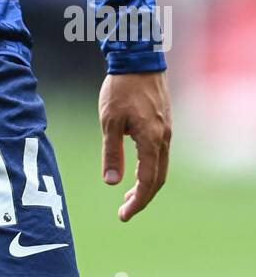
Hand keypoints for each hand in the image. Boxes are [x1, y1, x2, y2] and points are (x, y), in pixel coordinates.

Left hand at [98, 70, 171, 220]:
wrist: (139, 60)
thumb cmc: (121, 88)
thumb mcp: (109, 121)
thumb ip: (111, 152)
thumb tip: (110, 182)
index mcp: (151, 141)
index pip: (147, 182)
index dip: (137, 202)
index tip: (123, 215)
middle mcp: (164, 139)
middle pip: (157, 179)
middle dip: (142, 197)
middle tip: (125, 210)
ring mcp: (166, 131)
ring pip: (160, 167)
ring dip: (146, 183)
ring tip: (127, 194)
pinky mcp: (164, 124)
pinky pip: (160, 154)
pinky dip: (149, 168)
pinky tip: (135, 168)